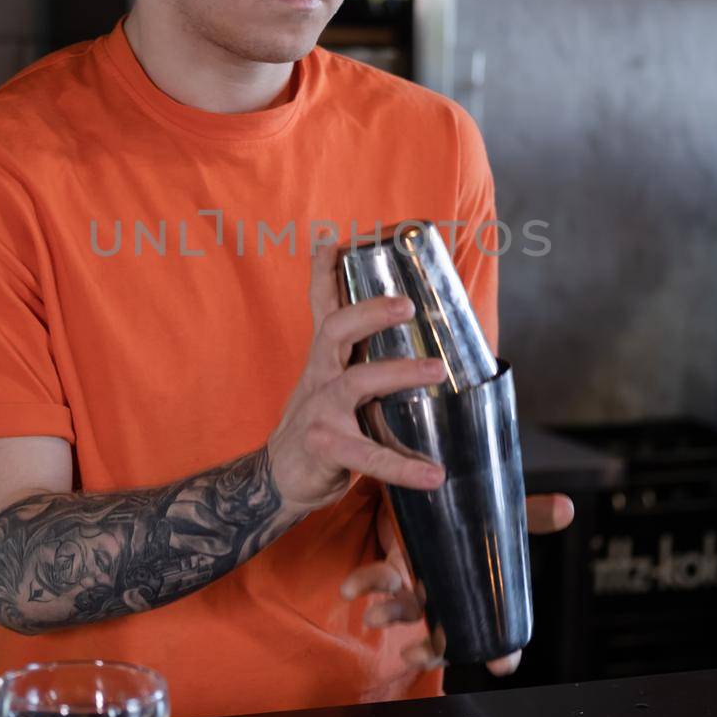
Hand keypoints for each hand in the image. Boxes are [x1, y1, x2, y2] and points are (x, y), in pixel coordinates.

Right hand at [267, 239, 451, 514]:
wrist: (279, 478)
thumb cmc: (319, 426)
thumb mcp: (334, 385)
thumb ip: (364, 364)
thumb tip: (423, 347)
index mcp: (324, 358)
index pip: (322, 307)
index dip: (322, 272)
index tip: (331, 239)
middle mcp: (319, 376)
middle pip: (335, 330)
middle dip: (369, 312)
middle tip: (407, 305)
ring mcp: (319, 410)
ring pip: (356, 382)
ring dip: (398, 372)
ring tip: (437, 369)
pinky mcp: (325, 447)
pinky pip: (368, 455)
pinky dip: (403, 466)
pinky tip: (432, 474)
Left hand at [340, 490, 575, 676]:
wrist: (428, 497)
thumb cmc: (470, 520)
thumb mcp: (501, 515)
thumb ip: (530, 515)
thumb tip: (569, 507)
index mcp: (475, 589)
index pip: (492, 631)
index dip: (501, 651)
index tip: (503, 665)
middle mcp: (446, 594)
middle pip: (444, 632)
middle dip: (434, 649)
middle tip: (420, 657)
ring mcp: (416, 585)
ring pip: (405, 611)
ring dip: (390, 616)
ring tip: (376, 617)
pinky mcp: (389, 565)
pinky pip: (374, 582)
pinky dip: (362, 585)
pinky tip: (349, 589)